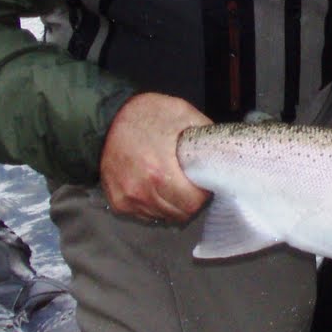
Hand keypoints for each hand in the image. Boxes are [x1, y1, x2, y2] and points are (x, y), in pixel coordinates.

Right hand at [99, 92, 212, 221]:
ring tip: (172, 183)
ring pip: (163, 216)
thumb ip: (204, 136)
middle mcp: (141, 191)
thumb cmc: (148, 115)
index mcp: (159, 172)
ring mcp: (127, 199)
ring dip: (172, 205)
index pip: (193, 203)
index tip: (202, 182)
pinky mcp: (118, 203)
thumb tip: (222, 153)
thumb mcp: (182, 114)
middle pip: (180, 214)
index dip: (203, 194)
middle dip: (190, 201)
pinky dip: (155, 206)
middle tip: (189, 183)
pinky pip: (146, 215)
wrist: (108, 118)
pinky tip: (156, 187)